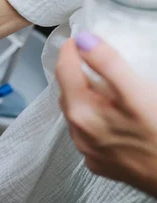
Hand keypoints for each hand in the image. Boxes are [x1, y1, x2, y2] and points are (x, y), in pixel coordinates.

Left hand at [56, 32, 156, 197]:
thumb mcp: (138, 93)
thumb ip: (108, 65)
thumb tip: (84, 41)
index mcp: (82, 113)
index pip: (64, 71)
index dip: (70, 51)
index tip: (77, 39)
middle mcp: (78, 134)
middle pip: (68, 93)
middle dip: (75, 73)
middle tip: (90, 58)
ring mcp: (88, 151)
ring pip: (77, 114)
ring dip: (84, 97)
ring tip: (103, 85)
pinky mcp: (99, 163)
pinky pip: (88, 133)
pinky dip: (94, 118)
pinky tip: (113, 115)